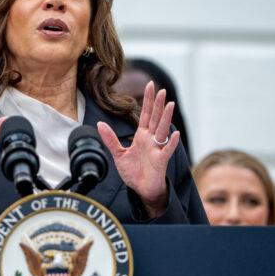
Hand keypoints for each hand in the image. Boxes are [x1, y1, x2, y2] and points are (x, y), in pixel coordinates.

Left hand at [98, 81, 179, 217]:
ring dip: (166, 118)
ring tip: (170, 104)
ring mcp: (157, 149)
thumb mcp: (119, 154)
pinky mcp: (161, 161)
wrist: (141, 189)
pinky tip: (175, 133)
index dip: (148, 100)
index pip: (145, 114)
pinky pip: (167, 150)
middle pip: (155, 118)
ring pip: (162, 130)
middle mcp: (151, 140)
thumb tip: (99, 124)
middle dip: (158, 104)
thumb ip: (110, 139)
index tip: (151, 85)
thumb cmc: (133, 172)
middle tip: (161, 90)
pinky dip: (171, 142)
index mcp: (141, 136)